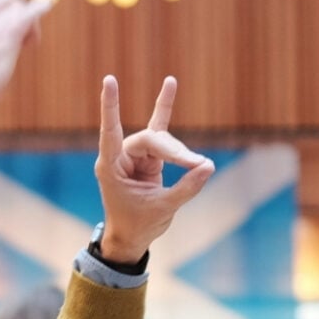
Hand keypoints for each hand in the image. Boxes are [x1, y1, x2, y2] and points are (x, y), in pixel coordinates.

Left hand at [93, 76, 213, 263]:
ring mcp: (134, 155)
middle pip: (149, 140)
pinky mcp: (148, 156)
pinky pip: (160, 133)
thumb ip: (186, 188)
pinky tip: (170, 83)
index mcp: (111, 167)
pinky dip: (164, 108)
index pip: (110, 131)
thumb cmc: (138, 225)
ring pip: (160, 141)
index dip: (111, 107)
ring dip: (180, 153)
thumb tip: (208, 166)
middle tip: (195, 164)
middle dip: (174, 152)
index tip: (109, 80)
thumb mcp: (163, 208)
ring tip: (197, 164)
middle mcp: (120, 156)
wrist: (131, 237)